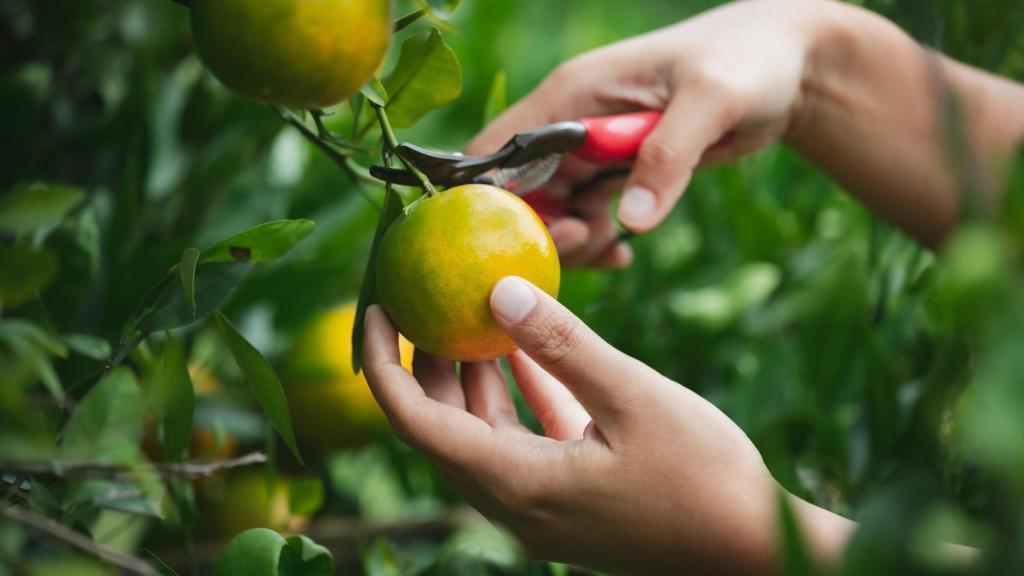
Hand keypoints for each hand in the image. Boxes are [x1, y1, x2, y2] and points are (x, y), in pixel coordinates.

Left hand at [363, 277, 853, 573]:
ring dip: (471, 376)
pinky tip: (526, 347)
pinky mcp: (571, 498)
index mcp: (515, 484)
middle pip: (441, 426)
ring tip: (468, 310)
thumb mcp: (633, 397)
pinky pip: (524, 439)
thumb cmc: (703, 478)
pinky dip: (518, 394)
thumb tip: (498, 288)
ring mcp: (542, 505)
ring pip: (482, 432)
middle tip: (420, 296)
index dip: (383, 363)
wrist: (756, 549)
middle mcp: (515, 502)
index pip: (415, 422)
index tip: (374, 306)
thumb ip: (562, 344)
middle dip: (422, 362)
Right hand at [467, 0, 826, 267]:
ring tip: (610, 250)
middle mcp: (568, 124)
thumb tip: (629, 222)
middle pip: (517, 193)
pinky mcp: (615, 175)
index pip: (498, 149)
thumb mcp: (712, 100)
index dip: (490, 200)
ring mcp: (590, 153)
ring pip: (548, 214)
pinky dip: (595, 244)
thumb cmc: (746, 62)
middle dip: (537, 231)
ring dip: (568, 243)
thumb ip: (669, 155)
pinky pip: (584, 220)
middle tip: (585, 242)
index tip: (515, 243)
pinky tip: (623, 255)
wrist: (785, 68)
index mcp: (571, 94)